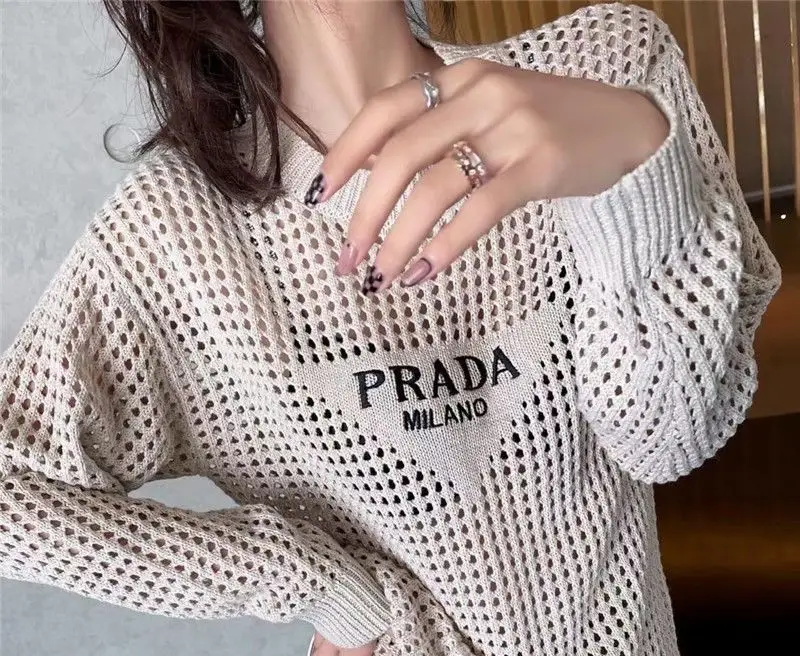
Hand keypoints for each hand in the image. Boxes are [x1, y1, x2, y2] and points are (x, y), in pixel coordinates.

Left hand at [305, 57, 668, 291]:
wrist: (627, 128)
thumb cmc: (547, 127)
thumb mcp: (488, 112)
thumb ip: (438, 132)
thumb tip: (377, 174)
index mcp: (459, 78)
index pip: (385, 110)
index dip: (346, 152)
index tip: (321, 195)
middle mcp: (481, 94)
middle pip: (401, 156)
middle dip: (365, 214)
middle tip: (347, 259)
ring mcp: (513, 128)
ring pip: (435, 188)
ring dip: (399, 240)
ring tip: (382, 277)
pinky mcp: (540, 165)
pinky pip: (480, 210)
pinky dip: (447, 245)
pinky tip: (427, 272)